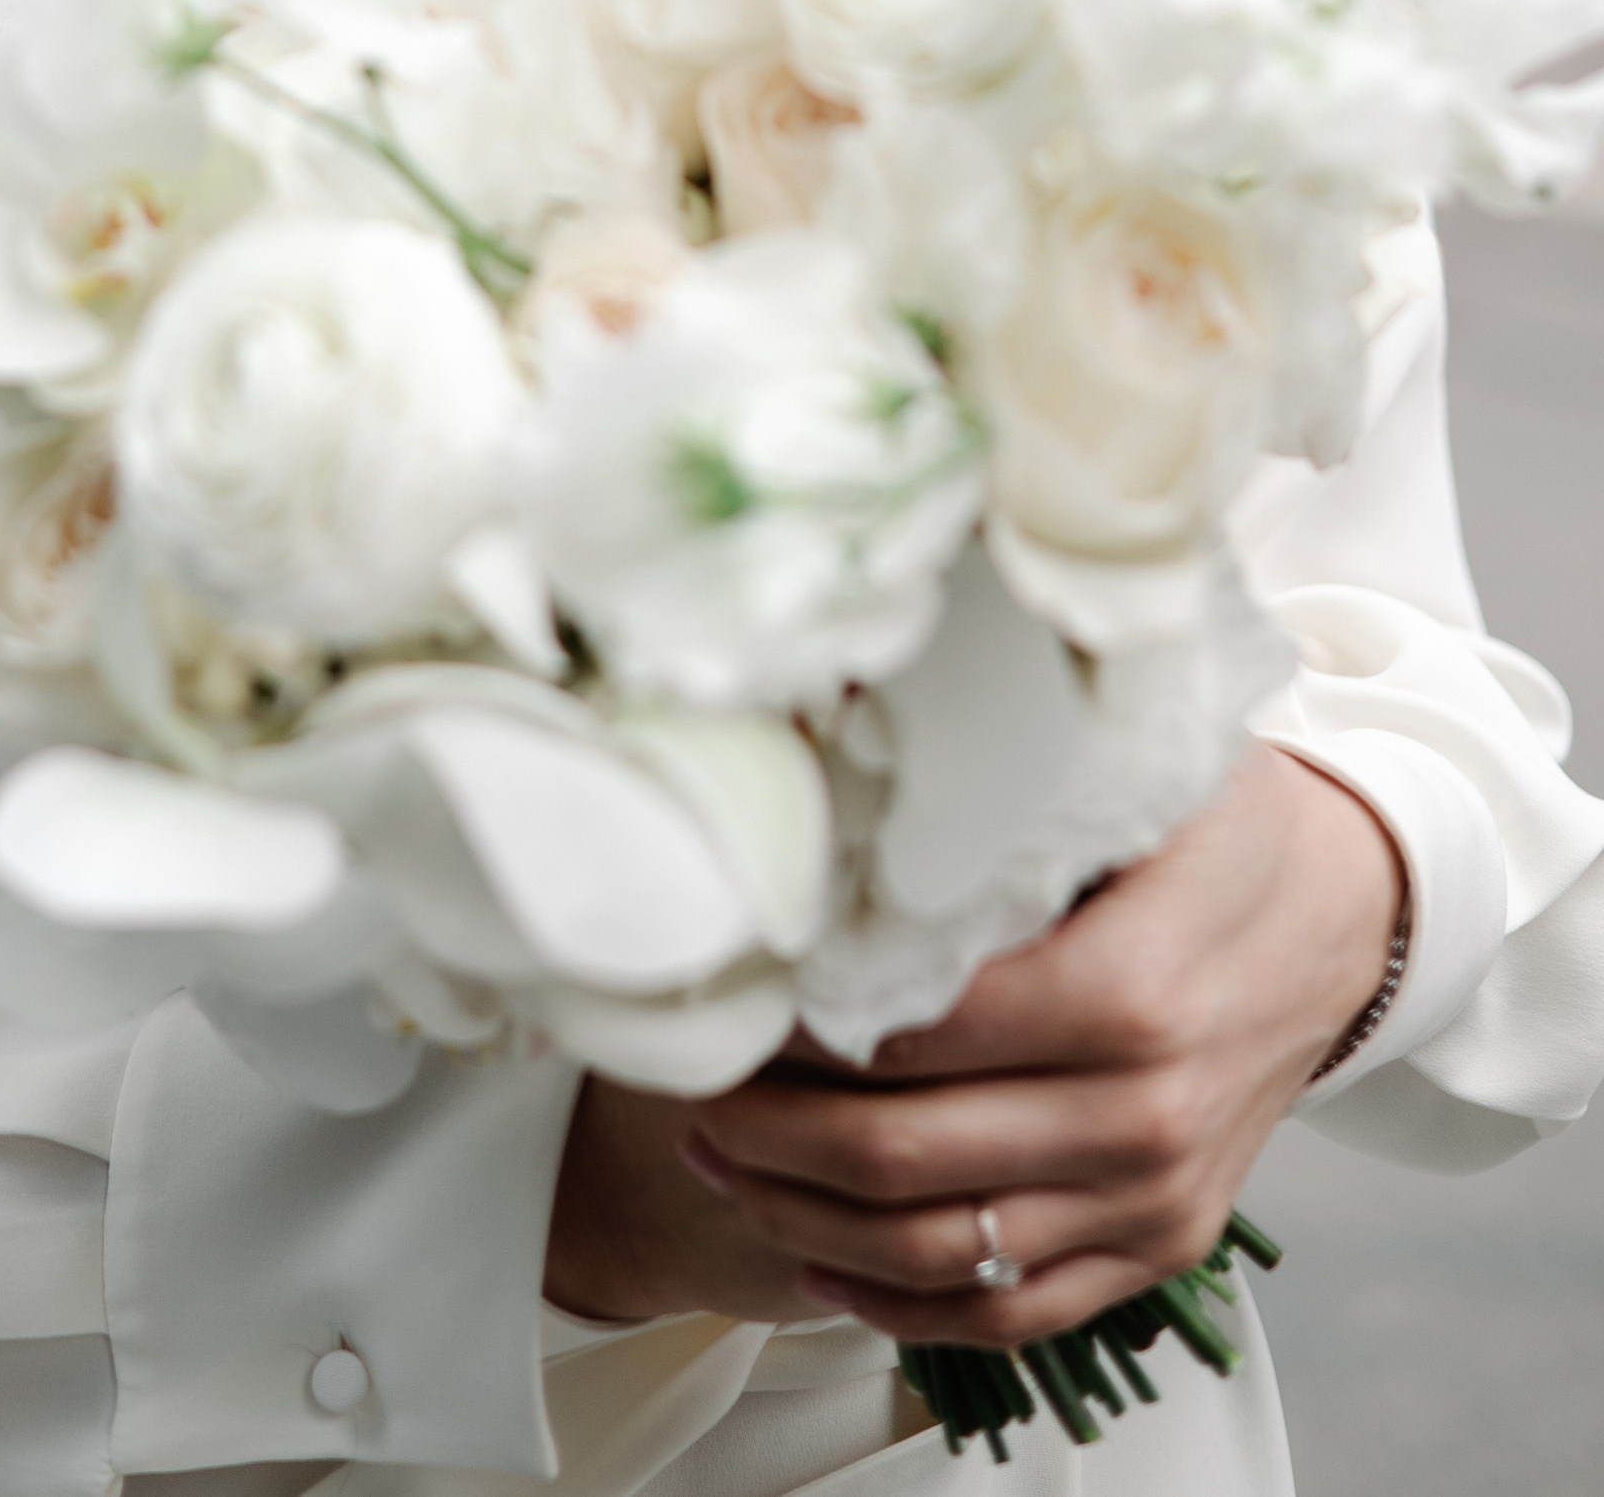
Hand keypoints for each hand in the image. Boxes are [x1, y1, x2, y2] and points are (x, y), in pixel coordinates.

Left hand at [543, 748, 1402, 1342]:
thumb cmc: (1218, 823)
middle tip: (694, 1084)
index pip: (909, 1030)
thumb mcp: (1125, 764)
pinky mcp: (1161, 1244)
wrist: (1343, 913)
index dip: (796, 1022)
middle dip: (769, 1128)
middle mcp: (1141, 1113)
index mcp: (1124, 990)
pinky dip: (899, 1304)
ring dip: (804, 1217)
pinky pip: (1012, 1313)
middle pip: (902, 1150)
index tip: (726, 994)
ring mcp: (1154, 1195)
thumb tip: (838, 726)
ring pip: (939, 1250)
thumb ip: (993, 780)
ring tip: (720, 1161)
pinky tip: (814, 1253)